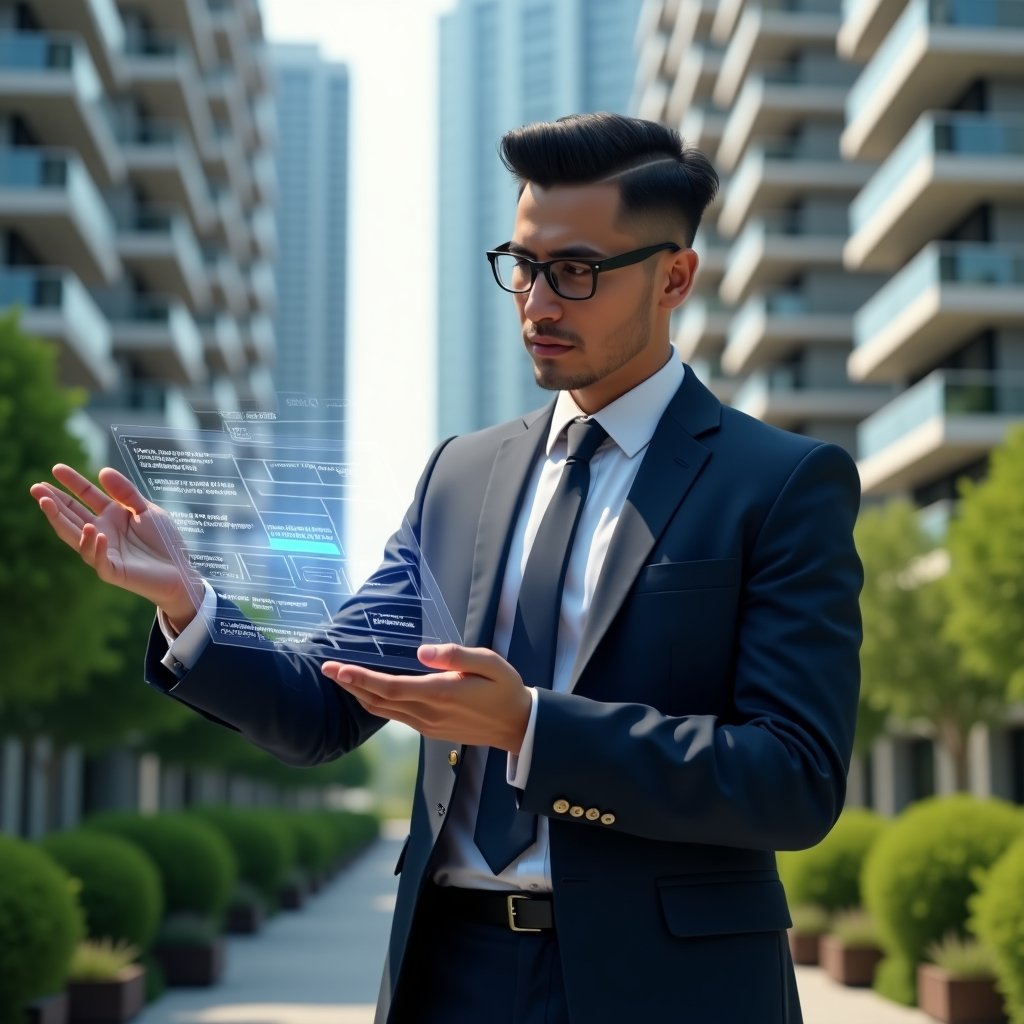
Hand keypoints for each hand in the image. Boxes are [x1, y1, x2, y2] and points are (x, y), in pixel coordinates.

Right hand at [30, 464, 198, 627]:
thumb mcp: (147, 510)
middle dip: (53, 502)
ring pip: (75, 537)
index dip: (72, 483)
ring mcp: (104, 552)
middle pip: (72, 516)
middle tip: (36, 487)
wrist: (181, 571)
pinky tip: (94, 531)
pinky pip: (97, 559)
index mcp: (111, 516)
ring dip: (60, 521)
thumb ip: (126, 492)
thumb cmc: (164, 541)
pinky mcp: (113, 570)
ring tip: (48, 503)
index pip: (86, 497)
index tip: (56, 468)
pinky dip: (94, 546)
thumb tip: (102, 471)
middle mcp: (102, 532)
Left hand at [322, 644, 531, 752]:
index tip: (338, 668)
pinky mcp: (430, 730)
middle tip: (327, 669)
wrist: (519, 726)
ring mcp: (428, 724)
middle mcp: (429, 713)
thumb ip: (455, 655)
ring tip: (342, 678)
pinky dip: (377, 703)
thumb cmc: (506, 689)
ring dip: (360, 695)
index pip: (391, 687)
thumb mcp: (489, 663)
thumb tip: (422, 652)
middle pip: (379, 701)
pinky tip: (370, 692)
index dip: (361, 678)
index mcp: (441, 694)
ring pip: (384, 711)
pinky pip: (396, 716)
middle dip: (350, 685)